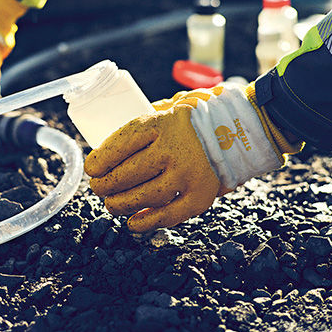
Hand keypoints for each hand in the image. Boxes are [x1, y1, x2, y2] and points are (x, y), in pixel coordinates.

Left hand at [84, 84, 298, 232]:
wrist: (239, 132)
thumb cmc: (194, 123)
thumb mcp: (172, 110)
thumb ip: (147, 122)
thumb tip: (112, 144)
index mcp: (164, 122)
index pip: (122, 142)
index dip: (101, 159)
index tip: (92, 168)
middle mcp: (175, 148)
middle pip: (128, 173)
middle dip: (106, 185)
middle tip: (99, 188)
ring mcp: (188, 174)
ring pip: (143, 197)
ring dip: (121, 204)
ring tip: (112, 204)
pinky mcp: (200, 196)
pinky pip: (167, 215)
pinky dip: (146, 221)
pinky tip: (133, 222)